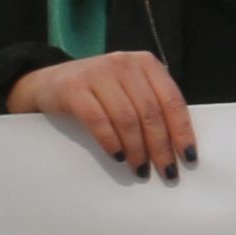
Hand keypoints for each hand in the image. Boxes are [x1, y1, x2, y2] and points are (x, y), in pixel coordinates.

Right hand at [10, 50, 200, 178]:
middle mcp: (123, 63)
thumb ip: (151, 105)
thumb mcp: (129, 89)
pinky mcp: (73, 88)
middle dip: (160, 146)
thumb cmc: (99, 92)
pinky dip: (111, 141)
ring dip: (136, 149)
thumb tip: (177, 146)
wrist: (48, 83)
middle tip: (165, 171)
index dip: (182, 131)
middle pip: (150, 112)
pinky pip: (98, 120)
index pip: (172, 100)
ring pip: (127, 118)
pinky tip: (117, 156)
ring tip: (140, 168)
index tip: (188, 157)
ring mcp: (97, 73)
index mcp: (146, 63)